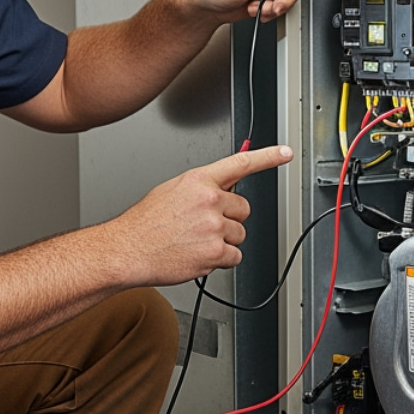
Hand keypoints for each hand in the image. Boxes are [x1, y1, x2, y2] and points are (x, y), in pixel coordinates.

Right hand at [106, 145, 293, 287]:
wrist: (127, 249)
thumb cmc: (144, 223)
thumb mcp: (171, 191)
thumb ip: (201, 187)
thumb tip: (222, 187)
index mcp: (199, 180)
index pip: (241, 163)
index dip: (268, 157)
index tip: (286, 153)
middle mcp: (210, 200)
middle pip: (243, 209)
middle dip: (229, 219)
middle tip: (204, 226)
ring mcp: (214, 226)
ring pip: (239, 235)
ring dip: (223, 242)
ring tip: (195, 242)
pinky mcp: (215, 252)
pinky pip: (234, 257)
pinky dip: (220, 261)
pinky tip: (198, 255)